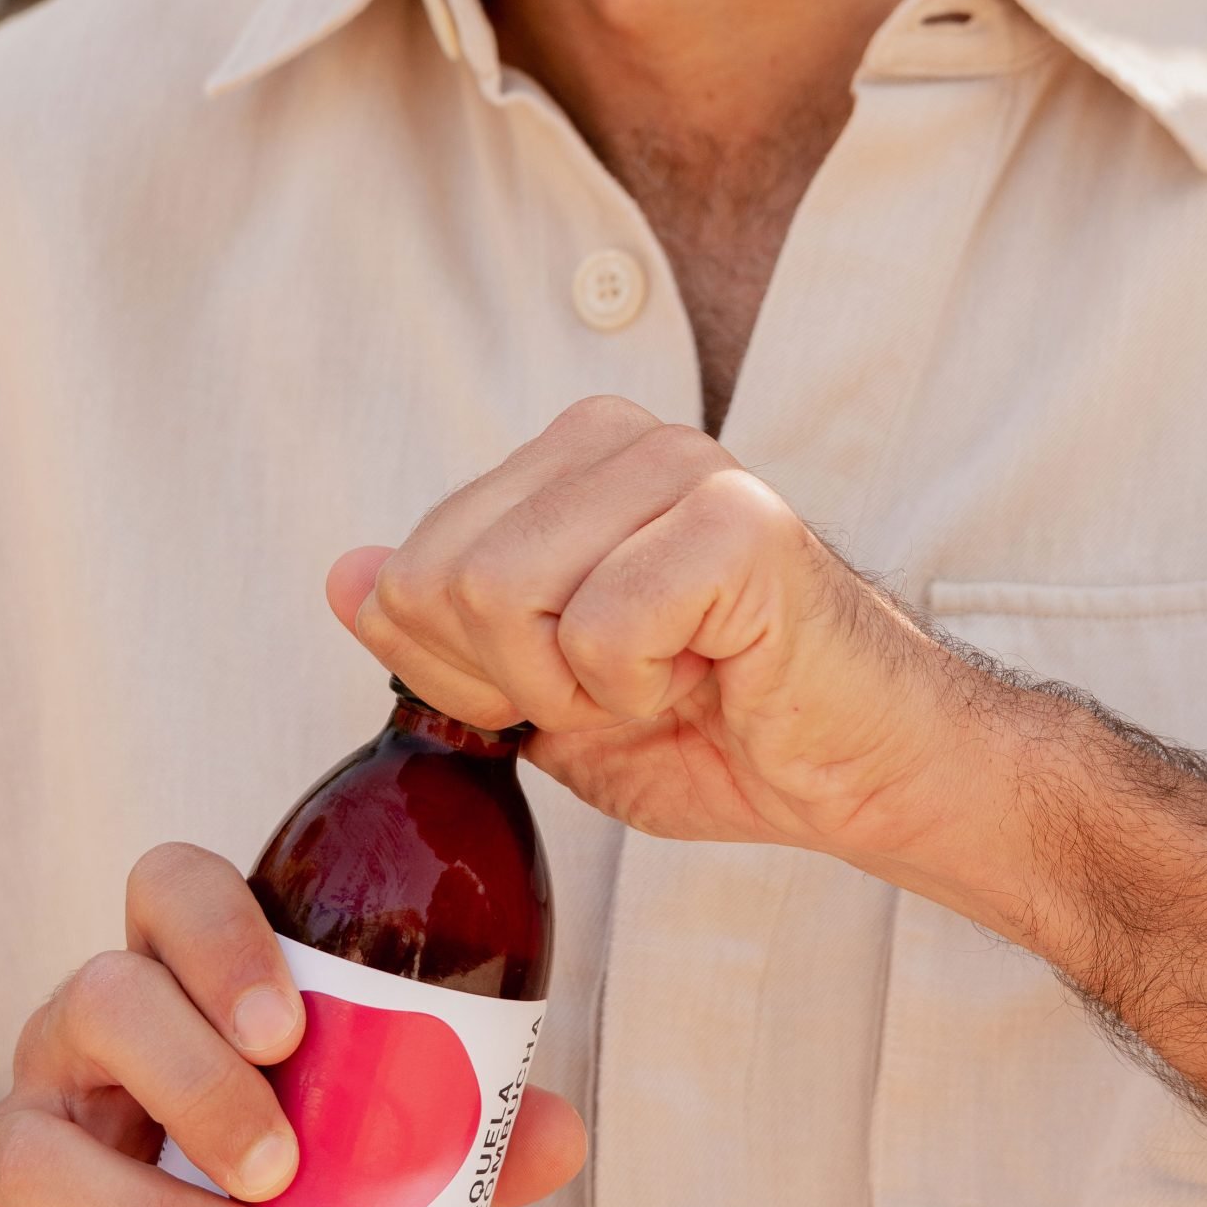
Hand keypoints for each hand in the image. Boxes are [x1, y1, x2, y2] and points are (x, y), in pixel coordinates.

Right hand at [0, 842, 588, 1206]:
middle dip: (192, 1076)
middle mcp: (74, 1043)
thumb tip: (559, 1131)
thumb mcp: (328, 1138)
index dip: (217, 932)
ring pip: (25, 1141)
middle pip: (97, 995)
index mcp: (168, 981)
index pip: (166, 887)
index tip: (290, 1022)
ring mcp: (11, 1141)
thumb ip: (440, 1125)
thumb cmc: (232, 1176)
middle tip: (284, 1164)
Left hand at [327, 397, 975, 866]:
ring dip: (580, 689)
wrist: (860, 771)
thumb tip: (347, 574)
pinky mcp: (738, 522)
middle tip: (623, 691)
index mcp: (565, 455)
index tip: (566, 690)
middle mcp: (617, 435)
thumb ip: (439, 630)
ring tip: (667, 677)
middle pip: (448, 579)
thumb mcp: (540, 693)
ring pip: (507, 594)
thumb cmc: (713, 727)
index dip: (464, 672)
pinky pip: (601, 629)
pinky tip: (711, 675)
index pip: (412, 568)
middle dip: (517, 682)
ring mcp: (682, 465)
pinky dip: (641, 691)